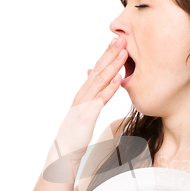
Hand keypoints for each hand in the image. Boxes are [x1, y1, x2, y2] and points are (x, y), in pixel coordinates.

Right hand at [58, 36, 127, 156]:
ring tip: (124, 53)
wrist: (65, 151)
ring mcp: (84, 104)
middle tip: (122, 38)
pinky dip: (109, 89)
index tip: (118, 41)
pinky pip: (100, 100)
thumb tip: (97, 80)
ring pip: (100, 81)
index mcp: (84, 93)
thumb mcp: (85, 110)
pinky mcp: (86, 116)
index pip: (97, 69)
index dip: (107, 54)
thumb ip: (92, 95)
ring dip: (113, 66)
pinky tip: (119, 80)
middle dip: (110, 53)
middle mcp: (83, 95)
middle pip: (98, 70)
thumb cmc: (77, 132)